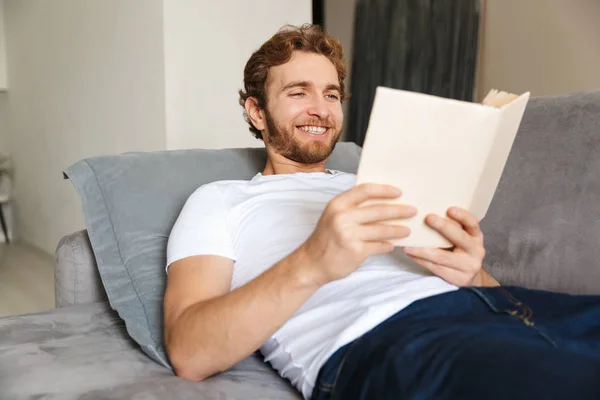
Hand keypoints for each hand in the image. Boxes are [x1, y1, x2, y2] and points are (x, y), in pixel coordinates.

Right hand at [300, 183, 416, 285]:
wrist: (311, 263)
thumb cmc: (325, 238)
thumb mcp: (333, 216)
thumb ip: (352, 207)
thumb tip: (381, 201)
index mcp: (337, 204)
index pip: (365, 190)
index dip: (384, 190)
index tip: (399, 192)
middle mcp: (343, 217)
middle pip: (378, 210)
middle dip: (399, 210)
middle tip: (412, 210)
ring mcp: (349, 235)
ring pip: (382, 229)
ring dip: (398, 229)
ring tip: (407, 230)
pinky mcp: (356, 251)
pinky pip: (379, 246)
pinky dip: (387, 245)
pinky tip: (392, 245)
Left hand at [402, 207, 490, 286]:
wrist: (465, 276)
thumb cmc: (457, 250)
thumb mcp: (460, 237)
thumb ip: (451, 227)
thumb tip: (424, 210)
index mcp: (476, 236)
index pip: (473, 223)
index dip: (463, 216)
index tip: (450, 209)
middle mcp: (476, 251)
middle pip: (460, 238)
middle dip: (443, 227)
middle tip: (428, 218)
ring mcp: (469, 267)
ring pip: (443, 257)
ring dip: (423, 250)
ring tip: (407, 245)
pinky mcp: (459, 279)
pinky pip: (436, 268)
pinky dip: (421, 260)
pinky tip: (411, 254)